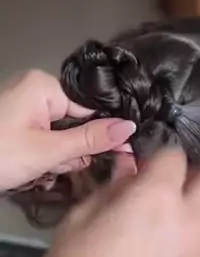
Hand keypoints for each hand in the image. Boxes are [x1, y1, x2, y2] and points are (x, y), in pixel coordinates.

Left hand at [0, 70, 135, 190]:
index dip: (100, 134)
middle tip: (56, 168)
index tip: (116, 157)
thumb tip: (130, 128)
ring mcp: (21, 105)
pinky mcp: (13, 123)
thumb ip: (91, 140)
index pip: (89, 108)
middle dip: (71, 150)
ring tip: (39, 171)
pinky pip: (42, 136)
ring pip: (58, 133)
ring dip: (56, 157)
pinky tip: (33, 170)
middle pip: (74, 121)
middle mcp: (33, 88)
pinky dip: (42, 155)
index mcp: (43, 85)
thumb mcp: (48, 151)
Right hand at [27, 150, 199, 256]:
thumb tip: (131, 168)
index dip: (159, 158)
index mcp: (158, 196)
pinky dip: (194, 249)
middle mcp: (193, 221)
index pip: (176, 155)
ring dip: (198, 213)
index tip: (145, 168)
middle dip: (193, 178)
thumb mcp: (81, 217)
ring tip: (169, 228)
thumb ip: (115, 187)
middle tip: (167, 191)